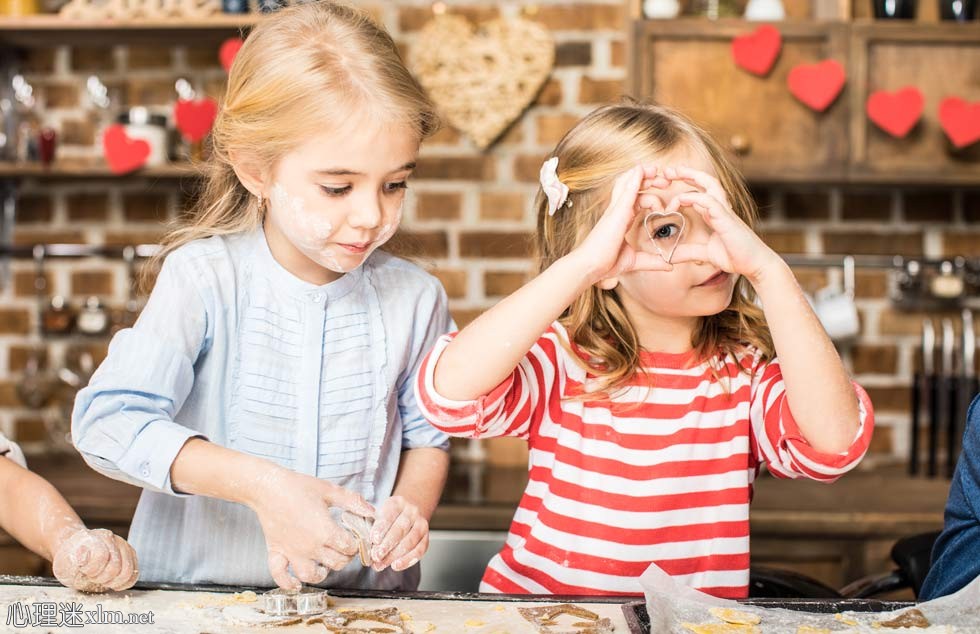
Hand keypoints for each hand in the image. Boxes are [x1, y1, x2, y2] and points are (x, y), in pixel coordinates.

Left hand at [52, 528, 137, 592]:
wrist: (76, 552)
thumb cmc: (70, 560)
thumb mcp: (64, 562)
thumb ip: (74, 560)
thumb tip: (83, 556)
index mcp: (95, 538)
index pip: (101, 556)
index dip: (92, 571)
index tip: (83, 571)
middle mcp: (113, 539)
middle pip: (115, 567)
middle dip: (102, 579)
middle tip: (93, 577)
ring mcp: (124, 547)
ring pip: (128, 571)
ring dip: (113, 582)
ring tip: (103, 580)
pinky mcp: (131, 555)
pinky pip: (134, 574)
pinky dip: (124, 583)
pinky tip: (114, 583)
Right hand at [248, 467, 374, 589]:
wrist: (267, 487)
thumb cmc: (298, 486)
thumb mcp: (329, 490)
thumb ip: (352, 501)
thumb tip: (372, 511)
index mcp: (325, 531)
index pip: (350, 548)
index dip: (357, 544)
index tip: (356, 537)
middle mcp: (310, 546)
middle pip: (336, 563)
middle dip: (344, 557)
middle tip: (343, 547)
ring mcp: (292, 552)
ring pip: (311, 576)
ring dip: (321, 573)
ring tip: (324, 564)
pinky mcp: (276, 552)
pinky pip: (280, 576)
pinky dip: (288, 583)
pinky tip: (296, 583)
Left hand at [369, 496, 427, 571]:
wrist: (409, 513)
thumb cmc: (390, 517)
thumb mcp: (379, 513)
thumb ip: (372, 525)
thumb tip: (363, 543)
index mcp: (397, 503)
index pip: (389, 515)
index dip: (381, 528)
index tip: (373, 539)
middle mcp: (411, 511)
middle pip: (401, 528)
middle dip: (387, 544)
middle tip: (376, 555)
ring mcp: (421, 523)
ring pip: (411, 540)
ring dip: (395, 555)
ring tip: (382, 564)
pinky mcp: (426, 537)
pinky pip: (420, 550)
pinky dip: (408, 560)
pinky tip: (396, 565)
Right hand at [570, 164, 674, 286]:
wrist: (591, 266)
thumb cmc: (606, 263)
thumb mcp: (636, 261)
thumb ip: (654, 261)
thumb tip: (670, 266)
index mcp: (623, 219)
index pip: (637, 198)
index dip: (651, 193)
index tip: (665, 198)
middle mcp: (618, 211)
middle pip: (633, 186)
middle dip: (649, 180)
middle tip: (666, 180)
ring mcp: (616, 209)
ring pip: (628, 182)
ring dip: (643, 174)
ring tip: (655, 170)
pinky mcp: (616, 212)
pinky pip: (626, 191)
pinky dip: (634, 179)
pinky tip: (642, 170)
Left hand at [662, 165, 777, 282]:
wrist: (755, 264)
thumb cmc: (735, 256)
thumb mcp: (705, 254)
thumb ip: (687, 252)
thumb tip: (670, 256)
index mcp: (714, 213)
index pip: (699, 191)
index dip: (684, 184)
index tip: (666, 184)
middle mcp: (720, 208)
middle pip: (705, 181)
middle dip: (686, 173)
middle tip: (667, 170)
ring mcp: (725, 211)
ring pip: (710, 184)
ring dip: (692, 176)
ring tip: (674, 172)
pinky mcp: (727, 219)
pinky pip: (710, 202)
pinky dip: (694, 198)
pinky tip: (681, 199)